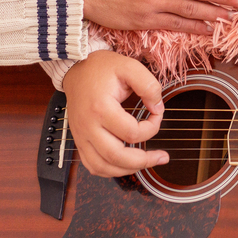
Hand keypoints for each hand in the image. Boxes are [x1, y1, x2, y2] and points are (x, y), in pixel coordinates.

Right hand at [63, 50, 167, 176]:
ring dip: (127, 170)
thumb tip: (158, 107)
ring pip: (102, 167)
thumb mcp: (130, 67)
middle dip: (143, 161)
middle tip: (162, 156)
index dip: (152, 127)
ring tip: (145, 163)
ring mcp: (81, 136)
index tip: (157, 114)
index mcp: (100, 108)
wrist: (76, 69)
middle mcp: (88, 126)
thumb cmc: (102, 68)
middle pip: (116, 156)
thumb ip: (149, 86)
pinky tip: (125, 165)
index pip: (132, 132)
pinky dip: (109, 170)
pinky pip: (92, 165)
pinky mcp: (79, 139)